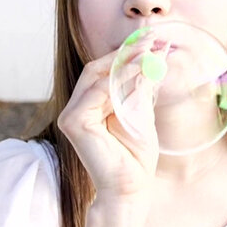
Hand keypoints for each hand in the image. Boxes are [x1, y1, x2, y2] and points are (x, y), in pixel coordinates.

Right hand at [57, 38, 160, 203]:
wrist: (131, 187)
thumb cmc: (135, 155)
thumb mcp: (141, 112)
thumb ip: (141, 86)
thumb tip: (154, 54)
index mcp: (90, 103)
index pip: (104, 70)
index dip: (127, 53)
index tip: (152, 40)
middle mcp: (76, 107)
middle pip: (97, 68)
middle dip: (126, 52)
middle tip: (151, 41)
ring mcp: (71, 114)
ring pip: (96, 76)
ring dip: (125, 62)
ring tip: (150, 53)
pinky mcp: (72, 122)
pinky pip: (95, 93)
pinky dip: (117, 80)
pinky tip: (138, 71)